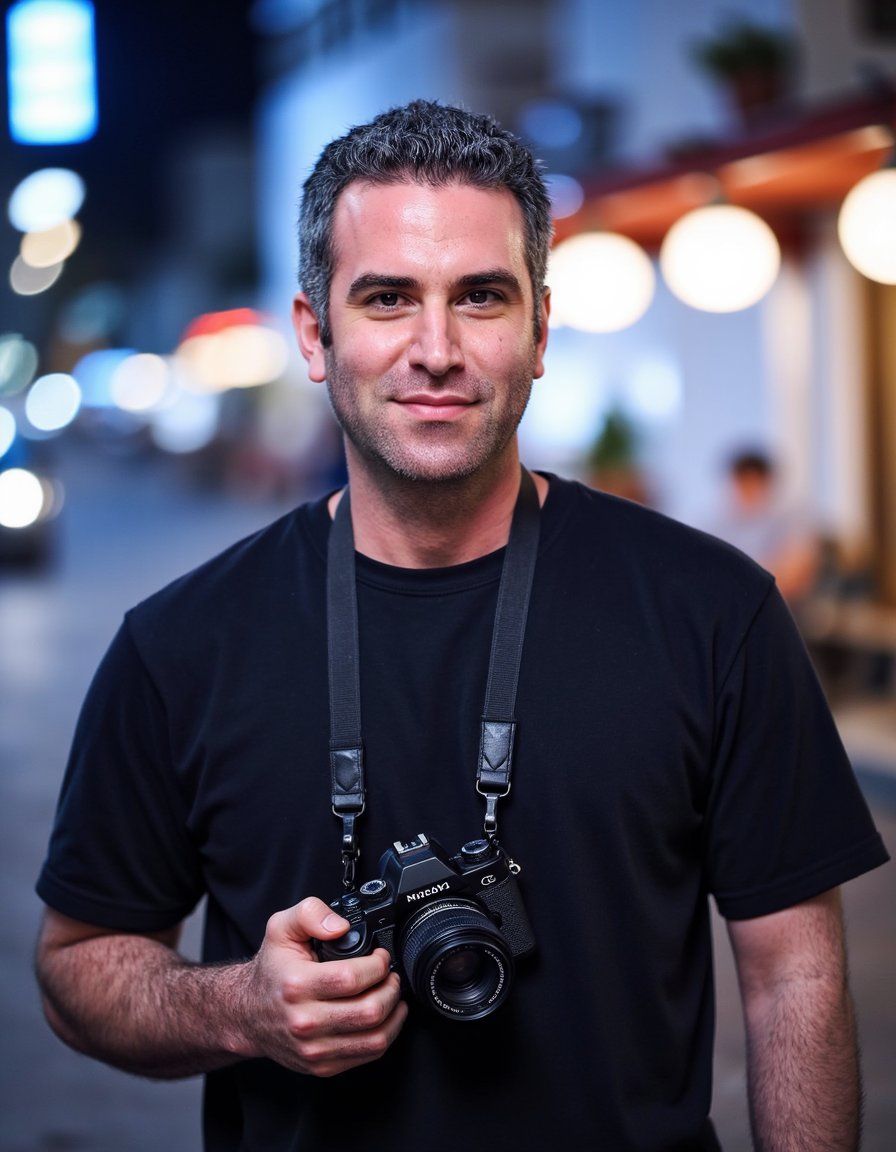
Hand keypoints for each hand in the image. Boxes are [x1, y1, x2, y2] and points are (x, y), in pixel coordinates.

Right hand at [238, 897, 407, 1077]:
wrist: (247, 1014)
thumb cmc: (271, 971)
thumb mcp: (281, 928)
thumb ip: (310, 913)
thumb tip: (340, 927)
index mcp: (296, 985)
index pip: (352, 978)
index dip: (377, 964)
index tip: (381, 956)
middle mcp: (304, 1021)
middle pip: (369, 1011)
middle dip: (391, 988)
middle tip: (390, 975)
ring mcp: (313, 1048)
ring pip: (374, 1038)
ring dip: (394, 1014)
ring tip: (392, 995)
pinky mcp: (321, 1066)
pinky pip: (367, 1055)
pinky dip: (385, 1034)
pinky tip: (384, 1018)